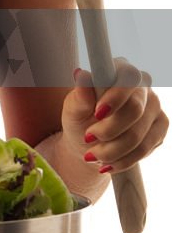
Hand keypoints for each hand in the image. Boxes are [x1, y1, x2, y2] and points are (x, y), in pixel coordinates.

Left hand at [61, 60, 167, 174]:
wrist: (90, 144)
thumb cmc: (79, 119)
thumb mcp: (73, 109)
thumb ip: (79, 95)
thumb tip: (81, 74)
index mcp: (119, 70)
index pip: (127, 77)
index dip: (115, 96)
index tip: (98, 113)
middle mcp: (141, 86)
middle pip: (135, 109)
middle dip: (109, 130)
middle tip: (88, 138)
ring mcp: (154, 106)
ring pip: (139, 134)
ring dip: (113, 150)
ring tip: (92, 155)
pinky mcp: (160, 127)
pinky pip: (145, 148)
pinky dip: (123, 159)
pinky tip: (108, 162)